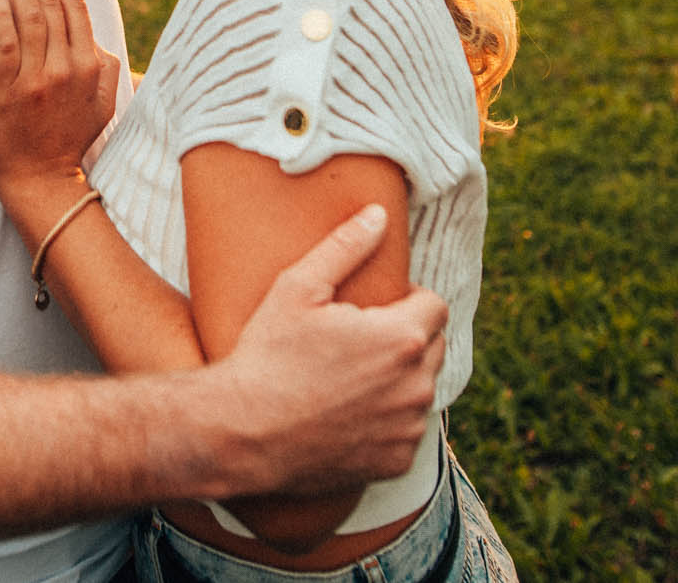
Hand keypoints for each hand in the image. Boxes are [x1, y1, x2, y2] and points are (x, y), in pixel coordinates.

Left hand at [0, 0, 122, 196]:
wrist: (40, 181)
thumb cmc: (69, 141)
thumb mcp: (103, 108)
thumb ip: (108, 72)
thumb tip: (101, 44)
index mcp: (90, 68)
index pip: (76, 10)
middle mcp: (66, 69)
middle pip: (51, 5)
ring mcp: (36, 80)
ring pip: (29, 17)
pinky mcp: (6, 92)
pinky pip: (3, 43)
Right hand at [215, 205, 449, 494]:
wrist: (242, 431)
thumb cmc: (268, 355)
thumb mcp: (298, 288)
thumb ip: (345, 246)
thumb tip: (379, 215)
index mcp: (402, 338)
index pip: (436, 305)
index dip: (407, 299)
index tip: (376, 306)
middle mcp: (416, 386)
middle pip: (434, 347)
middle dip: (406, 338)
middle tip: (358, 339)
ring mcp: (407, 429)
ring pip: (419, 390)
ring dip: (398, 380)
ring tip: (351, 377)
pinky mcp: (394, 463)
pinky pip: (405, 432)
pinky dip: (386, 422)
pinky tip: (347, 413)